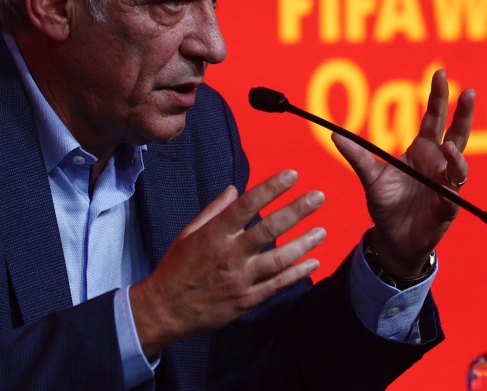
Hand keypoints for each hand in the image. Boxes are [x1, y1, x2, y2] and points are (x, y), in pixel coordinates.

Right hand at [130, 170, 324, 356]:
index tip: (291, 175)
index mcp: (215, 234)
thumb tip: (234, 189)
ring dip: (304, 243)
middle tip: (318, 197)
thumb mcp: (188, 233)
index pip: (248, 205)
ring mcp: (240, 279)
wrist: (164, 310)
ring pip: (279, 259)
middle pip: (270, 229)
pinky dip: (297, 273)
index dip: (271, 188)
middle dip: (297, 211)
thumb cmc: (176, 268)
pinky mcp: (246, 300)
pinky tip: (313, 262)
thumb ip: (214, 210)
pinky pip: (277, 284)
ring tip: (322, 231)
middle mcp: (230, 254)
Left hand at [333, 69, 474, 277]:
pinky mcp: (447, 207)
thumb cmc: (386, 206)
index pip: (434, 118)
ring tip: (448, 144)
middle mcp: (438, 163)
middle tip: (467, 92)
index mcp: (422, 150)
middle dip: (463, 114)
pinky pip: (453, 193)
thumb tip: (334, 135)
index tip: (438, 73)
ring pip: (459, 163)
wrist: (392, 239)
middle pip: (456, 133)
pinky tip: (447, 179)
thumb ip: (357, 156)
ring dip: (457, 153)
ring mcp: (445, 184)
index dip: (437, 97)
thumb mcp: (370, 177)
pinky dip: (452, 184)